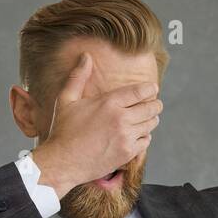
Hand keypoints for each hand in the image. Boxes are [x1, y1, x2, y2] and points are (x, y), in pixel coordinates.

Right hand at [30, 53, 162, 197]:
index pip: (141, 91)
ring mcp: (126, 136)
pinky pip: (146, 141)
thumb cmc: (63, 130)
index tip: (152, 89)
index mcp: (109, 102)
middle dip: (155, 104)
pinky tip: (137, 134)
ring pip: (151, 124)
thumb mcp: (66, 99)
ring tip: (145, 118)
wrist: (62, 161)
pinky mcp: (127, 153)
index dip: (150, 89)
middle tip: (154, 104)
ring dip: (151, 120)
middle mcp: (121, 118)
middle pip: (152, 107)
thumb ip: (78, 76)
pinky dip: (144, 137)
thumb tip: (86, 56)